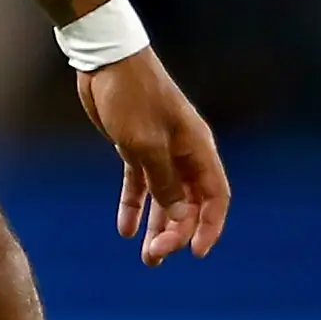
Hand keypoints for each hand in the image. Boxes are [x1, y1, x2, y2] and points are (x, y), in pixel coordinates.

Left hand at [75, 48, 229, 266]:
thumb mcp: (145, 144)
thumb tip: (180, 217)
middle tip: (155, 257)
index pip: (215, 197)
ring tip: (147, 258)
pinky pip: (139, 184)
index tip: (195, 253)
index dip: (210, 227)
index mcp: (197, 149)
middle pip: (189, 203)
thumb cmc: (131, 96)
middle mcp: (184, 153)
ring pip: (165, 198)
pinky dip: (134, 207)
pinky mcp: (135, 147)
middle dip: (176, 233)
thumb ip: (164, 181)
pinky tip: (125, 230)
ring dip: (158, 227)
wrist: (105, 61)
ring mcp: (160, 150)